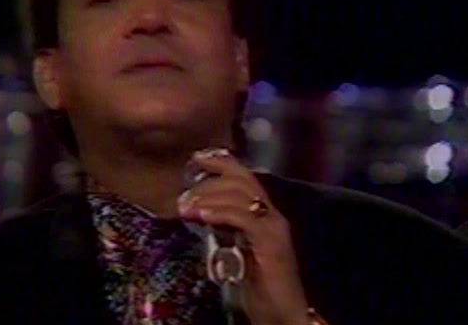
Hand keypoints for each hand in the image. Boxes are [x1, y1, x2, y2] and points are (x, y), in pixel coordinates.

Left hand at [177, 150, 308, 324]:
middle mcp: (273, 215)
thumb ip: (226, 229)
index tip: (196, 158)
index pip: (244, 176)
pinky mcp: (272, 242)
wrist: (284, 314)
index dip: (221, 162)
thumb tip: (200, 211)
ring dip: (208, 197)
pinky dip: (221, 212)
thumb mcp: (237, 251)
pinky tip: (203, 215)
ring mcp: (275, 227)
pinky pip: (244, 217)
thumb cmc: (260, 287)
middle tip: (183, 198)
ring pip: (241, 195)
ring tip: (186, 207)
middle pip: (241, 180)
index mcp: (264, 215)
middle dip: (208, 182)